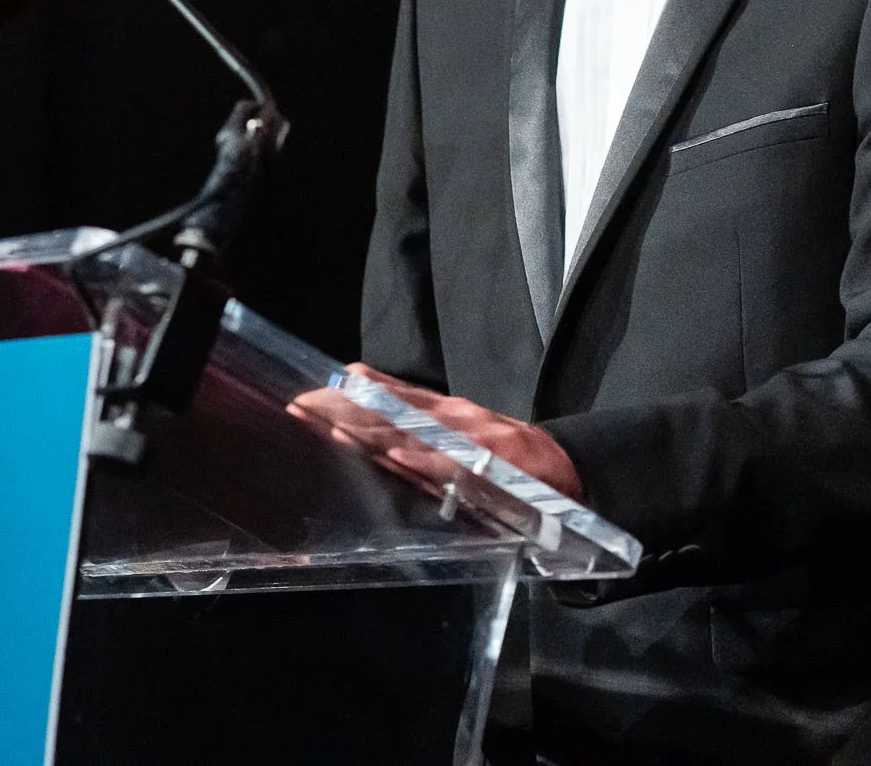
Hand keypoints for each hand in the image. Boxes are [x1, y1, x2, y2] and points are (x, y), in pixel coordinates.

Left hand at [290, 363, 582, 500]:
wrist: (567, 473)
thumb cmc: (505, 460)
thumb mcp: (458, 440)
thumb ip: (419, 435)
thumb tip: (368, 431)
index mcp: (441, 412)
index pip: (386, 397)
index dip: (345, 398)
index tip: (306, 399)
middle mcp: (452, 417)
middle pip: (390, 409)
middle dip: (344, 410)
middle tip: (303, 409)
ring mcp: (471, 438)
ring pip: (415, 430)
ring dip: (373, 428)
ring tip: (333, 427)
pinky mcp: (493, 463)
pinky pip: (454, 463)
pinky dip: (424, 459)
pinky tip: (396, 456)